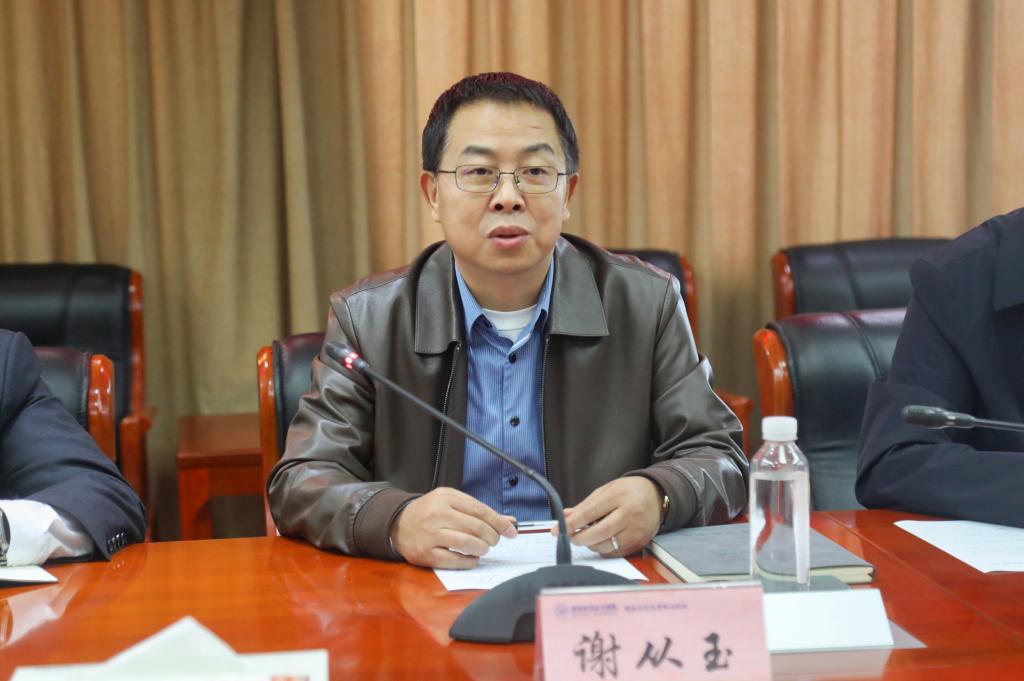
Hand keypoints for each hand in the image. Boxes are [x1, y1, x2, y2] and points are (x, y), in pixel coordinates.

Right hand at [389, 487, 516, 568]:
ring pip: (467, 543)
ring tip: (483, 549)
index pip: (480, 510)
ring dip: (482, 549)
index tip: (512, 532)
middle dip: (491, 537)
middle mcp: (438, 513)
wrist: (397, 524)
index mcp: (446, 497)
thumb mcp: (452, 503)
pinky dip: (469, 562)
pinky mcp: (425, 553)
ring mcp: (430, 534)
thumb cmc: (430, 513)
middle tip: (494, 541)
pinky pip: (454, 560)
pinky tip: (472, 559)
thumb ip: (479, 512)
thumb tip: (509, 522)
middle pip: (476, 527)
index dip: (499, 523)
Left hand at [555, 477, 661, 556]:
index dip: (571, 523)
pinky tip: (599, 541)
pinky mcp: (640, 543)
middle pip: (598, 532)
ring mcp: (636, 530)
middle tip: (569, 537)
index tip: (557, 529)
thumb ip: (585, 505)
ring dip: (590, 544)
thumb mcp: (606, 491)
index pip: (590, 512)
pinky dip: (602, 549)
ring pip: (605, 545)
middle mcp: (630, 514)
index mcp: (619, 496)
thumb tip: (564, 518)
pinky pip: (615, 552)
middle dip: (579, 538)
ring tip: (586, 536)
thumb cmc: (628, 491)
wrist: (656, 496)